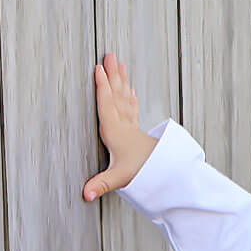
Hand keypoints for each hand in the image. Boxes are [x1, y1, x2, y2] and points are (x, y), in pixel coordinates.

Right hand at [83, 52, 157, 201]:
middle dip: (113, 75)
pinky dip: (129, 96)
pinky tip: (129, 88)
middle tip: (110, 55)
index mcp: (115, 132)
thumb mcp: (119, 178)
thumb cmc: (140, 173)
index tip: (98, 69)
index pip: (107, 105)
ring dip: (121, 80)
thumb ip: (101, 184)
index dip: (102, 87)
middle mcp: (123, 125)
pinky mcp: (136, 131)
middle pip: (117, 95)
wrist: (164, 175)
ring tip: (119, 63)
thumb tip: (86, 194)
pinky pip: (131, 108)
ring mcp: (131, 127)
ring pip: (124, 98)